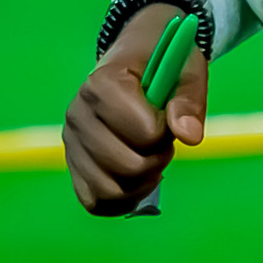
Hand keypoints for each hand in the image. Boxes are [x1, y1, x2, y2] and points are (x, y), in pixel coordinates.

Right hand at [62, 1, 210, 215]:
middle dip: (157, 161)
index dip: (165, 131)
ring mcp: (72, 142)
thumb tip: (189, 136)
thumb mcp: (186, 69)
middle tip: (163, 142)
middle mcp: (78, 114)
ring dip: (141, 184)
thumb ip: (189, 100)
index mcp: (103, 83)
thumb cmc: (161, 63)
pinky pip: (94, 201)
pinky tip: (137, 180)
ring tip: (150, 161)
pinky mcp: (73, 164)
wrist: (133, 61)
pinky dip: (121, 199)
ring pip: (107, 191)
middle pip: (126, 167)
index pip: (144, 132)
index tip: (166, 115)